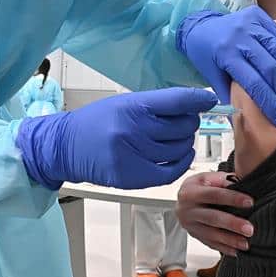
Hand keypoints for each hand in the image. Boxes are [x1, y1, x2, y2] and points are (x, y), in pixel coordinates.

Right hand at [16, 87, 216, 189]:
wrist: (66, 147)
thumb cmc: (97, 122)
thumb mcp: (124, 103)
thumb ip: (156, 105)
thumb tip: (193, 104)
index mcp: (133, 106)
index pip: (177, 100)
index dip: (198, 100)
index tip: (208, 100)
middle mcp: (134, 130)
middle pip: (183, 126)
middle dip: (189, 122)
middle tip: (184, 121)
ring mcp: (133, 155)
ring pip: (180, 148)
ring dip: (184, 142)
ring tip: (175, 138)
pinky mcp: (133, 176)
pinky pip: (171, 170)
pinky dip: (182, 162)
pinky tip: (180, 154)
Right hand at [176, 172, 254, 256]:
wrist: (183, 198)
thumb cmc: (199, 186)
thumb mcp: (208, 178)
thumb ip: (223, 181)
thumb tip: (242, 185)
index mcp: (190, 192)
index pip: (213, 194)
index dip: (232, 198)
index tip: (250, 202)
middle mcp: (187, 209)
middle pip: (212, 217)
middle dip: (232, 224)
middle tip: (249, 229)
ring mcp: (189, 224)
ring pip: (211, 234)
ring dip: (229, 240)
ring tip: (245, 243)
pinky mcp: (194, 235)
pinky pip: (209, 243)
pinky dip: (223, 248)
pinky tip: (235, 251)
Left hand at [177, 7, 275, 127]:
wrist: (199, 25)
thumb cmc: (205, 54)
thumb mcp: (211, 77)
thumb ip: (229, 95)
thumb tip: (247, 118)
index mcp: (225, 54)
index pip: (253, 83)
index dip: (270, 102)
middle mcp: (239, 37)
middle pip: (270, 68)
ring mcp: (250, 24)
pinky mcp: (259, 16)